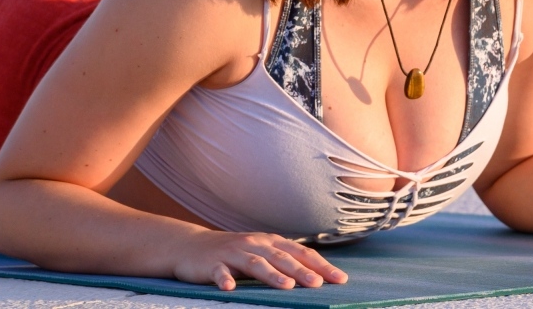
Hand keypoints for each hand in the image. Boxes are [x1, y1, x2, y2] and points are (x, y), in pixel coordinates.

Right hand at [173, 229, 346, 290]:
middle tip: (319, 284)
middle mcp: (255, 244)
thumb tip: (318, 276)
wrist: (192, 247)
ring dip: (271, 275)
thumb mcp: (262, 253)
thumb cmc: (235, 253)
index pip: (301, 253)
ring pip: (255, 263)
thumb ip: (285, 262)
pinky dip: (224, 279)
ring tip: (287, 286)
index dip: (320, 265)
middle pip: (281, 258)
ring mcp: (233, 253)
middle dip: (301, 271)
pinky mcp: (212, 264)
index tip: (340, 279)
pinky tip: (229, 288)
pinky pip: (219, 272)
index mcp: (270, 242)